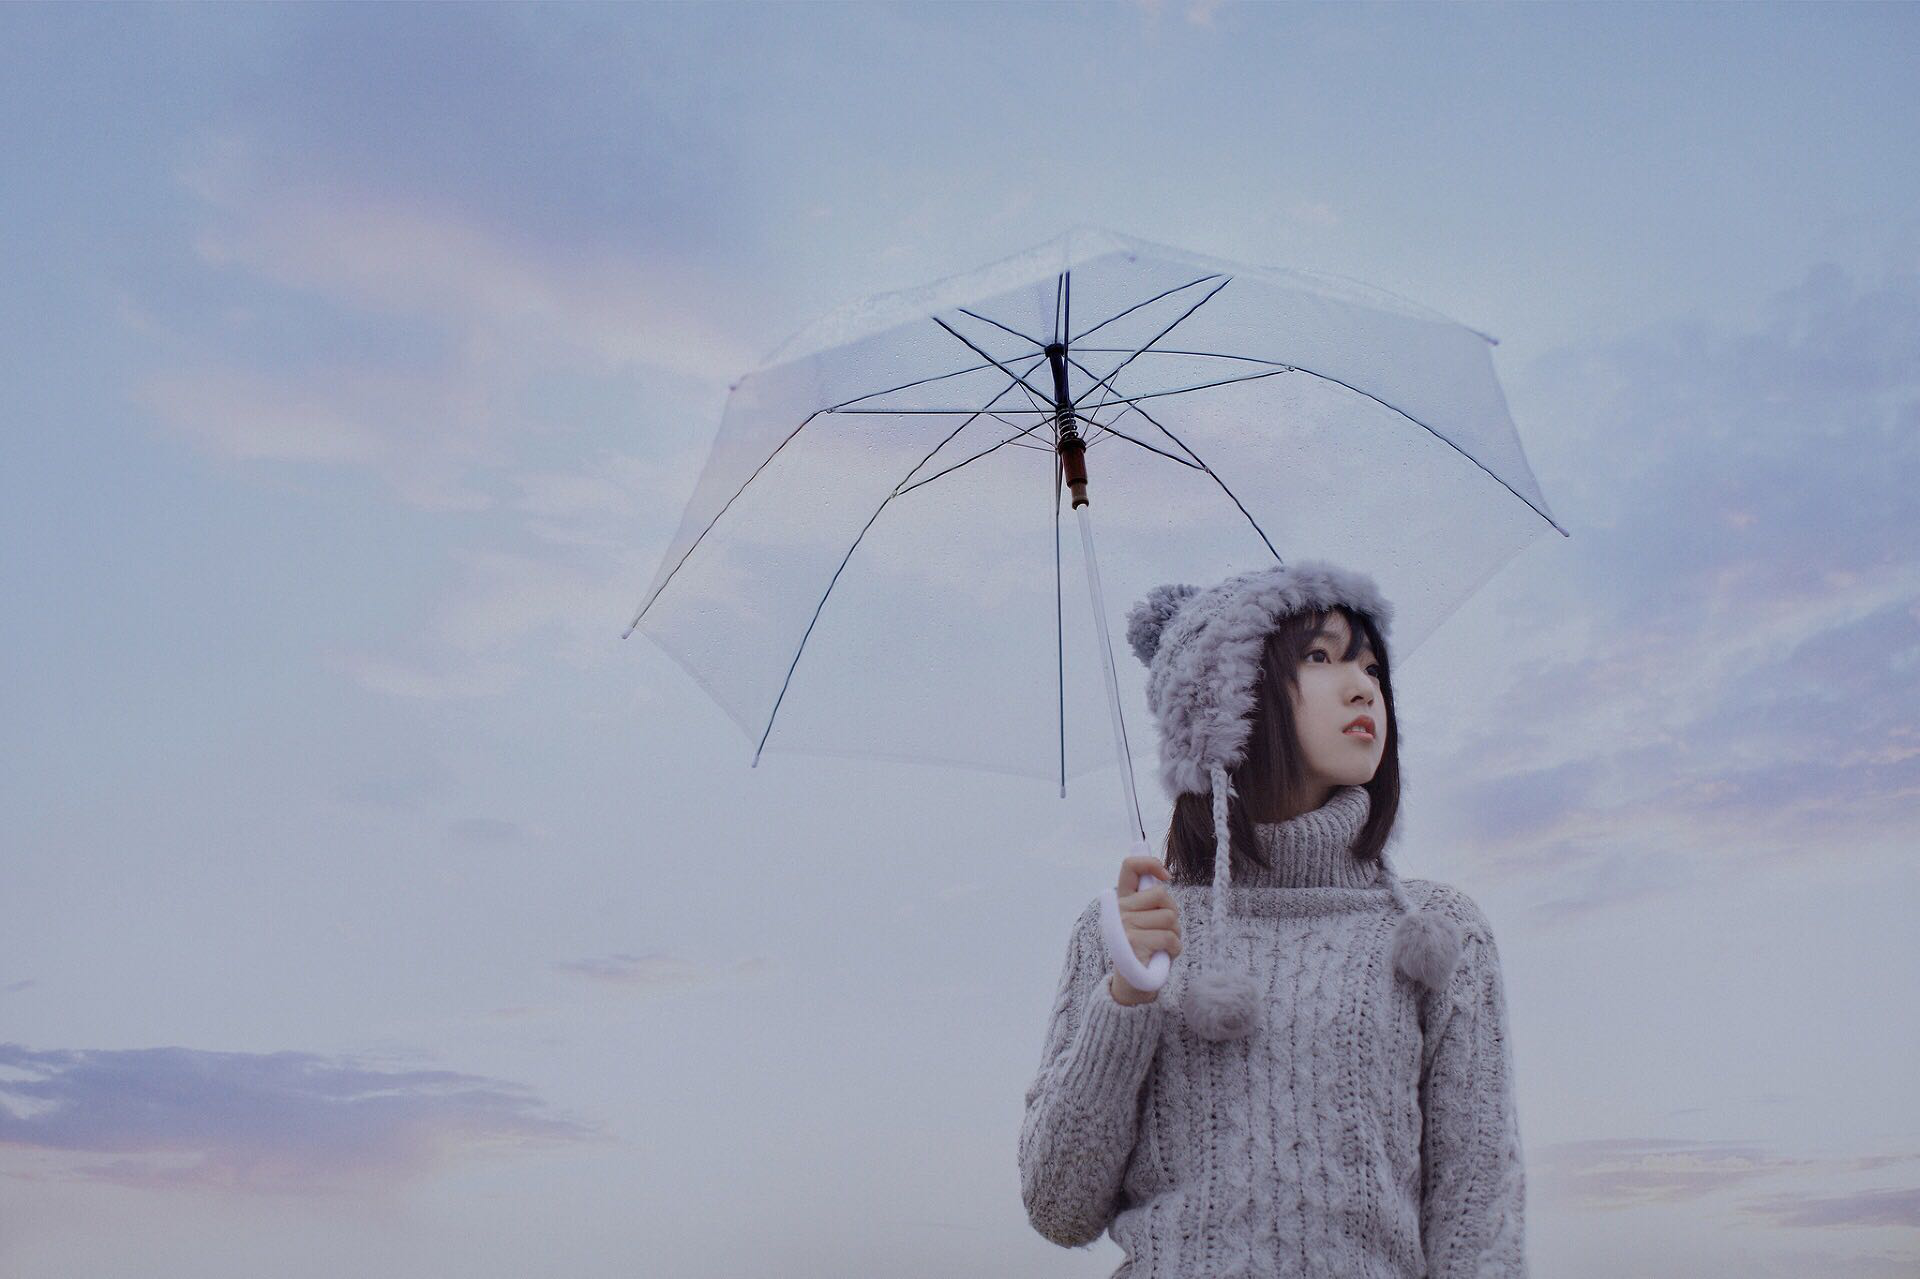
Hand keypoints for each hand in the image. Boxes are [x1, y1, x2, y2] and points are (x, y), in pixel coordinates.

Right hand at [1109, 854, 1180, 1004]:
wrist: (1133, 984)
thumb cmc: (1146, 950)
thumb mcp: (1146, 921)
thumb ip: (1151, 902)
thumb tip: (1162, 877)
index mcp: (1123, 901)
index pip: (1130, 866)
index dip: (1150, 863)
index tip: (1166, 876)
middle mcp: (1120, 910)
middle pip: (1162, 894)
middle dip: (1172, 912)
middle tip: (1166, 930)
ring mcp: (1124, 926)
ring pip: (1169, 917)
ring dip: (1175, 933)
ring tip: (1164, 945)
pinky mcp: (1133, 943)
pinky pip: (1169, 937)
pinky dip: (1175, 948)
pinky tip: (1165, 956)